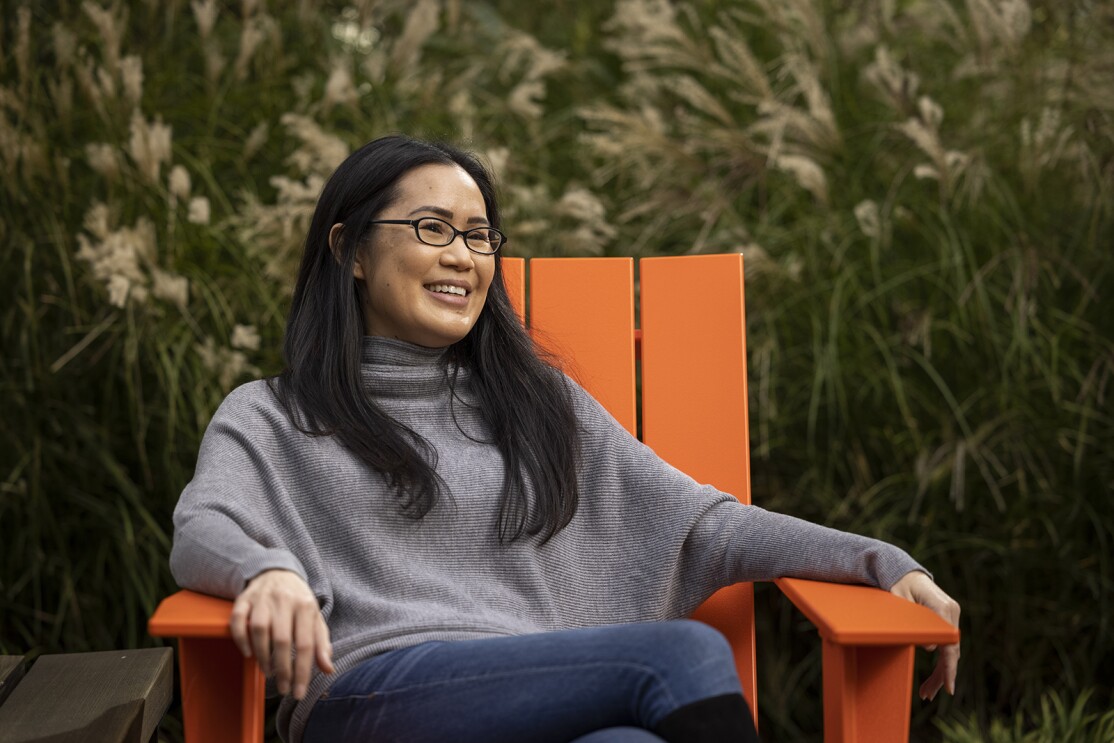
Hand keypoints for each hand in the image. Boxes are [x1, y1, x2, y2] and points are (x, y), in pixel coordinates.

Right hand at [230, 568, 334, 699]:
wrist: (277, 571)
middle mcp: (284, 600)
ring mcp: (263, 599)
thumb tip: (328, 669)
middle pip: (282, 640)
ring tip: (268, 672)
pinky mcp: (244, 599)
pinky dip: (241, 638)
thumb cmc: (298, 601)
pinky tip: (248, 653)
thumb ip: (321, 643)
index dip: (302, 671)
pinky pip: (238, 620)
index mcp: (306, 606)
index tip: (298, 692)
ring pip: (260, 630)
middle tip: (283, 688)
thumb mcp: (314, 618)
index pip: (305, 644)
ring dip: (263, 656)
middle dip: (283, 669)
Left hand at [889, 570, 960, 700]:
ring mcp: (950, 617)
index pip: (950, 642)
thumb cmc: (897, 585)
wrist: (903, 572)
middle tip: (926, 696)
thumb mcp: (898, 600)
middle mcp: (951, 612)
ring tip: (926, 694)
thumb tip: (930, 650)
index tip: (949, 687)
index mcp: (943, 607)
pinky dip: (939, 664)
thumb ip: (913, 622)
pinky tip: (932, 680)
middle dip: (941, 676)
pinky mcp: (946, 622)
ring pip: (949, 652)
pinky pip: (946, 647)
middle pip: (951, 651)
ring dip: (940, 674)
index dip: (949, 666)